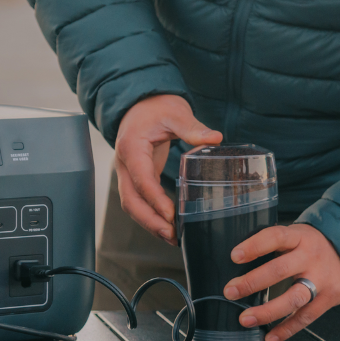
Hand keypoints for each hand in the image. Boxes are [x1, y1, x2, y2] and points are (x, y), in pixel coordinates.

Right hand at [114, 95, 221, 245]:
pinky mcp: (136, 177)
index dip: (154, 199)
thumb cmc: (155, 106)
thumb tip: (214, 139)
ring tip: (172, 238)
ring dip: (149, 223)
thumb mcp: (175, 112)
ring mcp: (128, 172)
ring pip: (132, 205)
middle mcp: (125, 164)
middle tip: (171, 234)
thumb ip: (192, 127)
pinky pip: (139, 201)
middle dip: (149, 221)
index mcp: (132, 148)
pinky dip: (151, 216)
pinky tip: (168, 226)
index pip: (141, 179)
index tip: (170, 214)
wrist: (140, 102)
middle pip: (130, 200)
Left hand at [223, 223, 339, 340]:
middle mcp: (310, 258)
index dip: (254, 246)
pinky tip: (270, 337)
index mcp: (299, 237)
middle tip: (230, 291)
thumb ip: (274, 244)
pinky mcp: (329, 299)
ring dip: (267, 311)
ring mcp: (321, 280)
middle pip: (280, 271)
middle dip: (252, 282)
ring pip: (293, 298)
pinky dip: (287, 329)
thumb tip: (238, 260)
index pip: (275, 237)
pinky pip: (306, 317)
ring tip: (246, 319)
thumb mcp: (296, 235)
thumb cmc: (313, 245)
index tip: (234, 256)